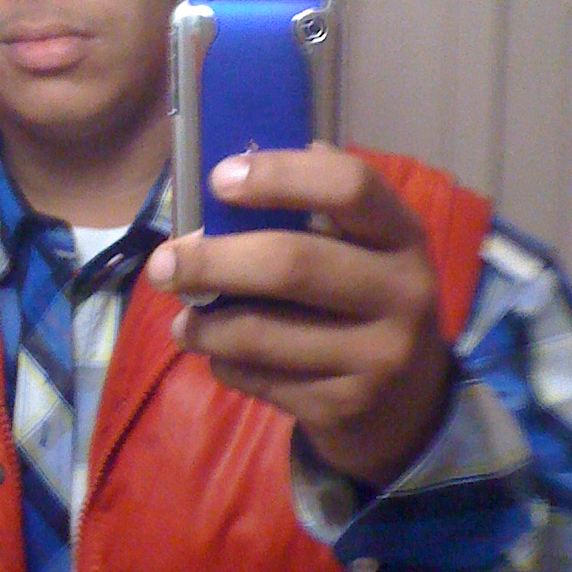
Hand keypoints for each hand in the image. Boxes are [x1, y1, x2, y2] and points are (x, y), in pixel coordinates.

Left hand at [146, 144, 452, 487]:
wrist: (409, 408)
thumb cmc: (367, 305)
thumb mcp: (364, 253)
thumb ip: (314, 212)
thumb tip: (234, 163)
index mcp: (403, 237)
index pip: (350, 186)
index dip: (280, 175)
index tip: (219, 178)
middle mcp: (402, 294)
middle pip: (292, 264)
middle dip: (213, 261)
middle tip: (162, 264)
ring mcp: (377, 357)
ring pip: (262, 332)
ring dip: (205, 325)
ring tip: (182, 322)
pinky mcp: (345, 407)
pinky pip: (261, 380)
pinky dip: (225, 365)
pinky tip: (220, 356)